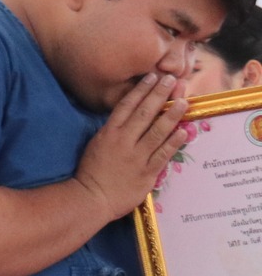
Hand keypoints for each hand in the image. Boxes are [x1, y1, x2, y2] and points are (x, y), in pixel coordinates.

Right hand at [75, 72, 186, 221]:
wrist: (91, 199)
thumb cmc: (91, 172)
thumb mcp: (96, 145)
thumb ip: (112, 132)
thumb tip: (128, 118)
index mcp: (108, 133)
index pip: (127, 106)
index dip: (141, 90)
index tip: (153, 76)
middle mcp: (123, 141)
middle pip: (144, 113)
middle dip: (159, 95)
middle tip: (172, 80)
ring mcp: (136, 157)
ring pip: (157, 131)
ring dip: (172, 115)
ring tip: (183, 101)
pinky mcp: (146, 172)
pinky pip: (163, 154)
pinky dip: (174, 142)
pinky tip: (185, 130)